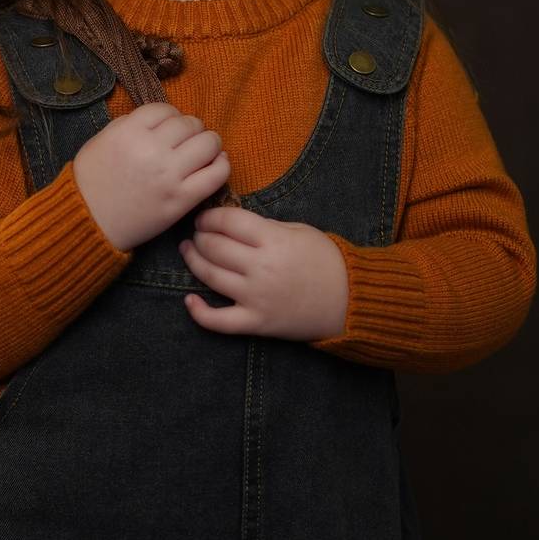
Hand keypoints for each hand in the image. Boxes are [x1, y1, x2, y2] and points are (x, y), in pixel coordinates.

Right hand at [73, 103, 230, 252]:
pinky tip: (216, 163)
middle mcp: (152, 149)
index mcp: (130, 131)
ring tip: (203, 151)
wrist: (89, 222)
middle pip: (190, 124)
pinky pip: (216, 174)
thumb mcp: (102, 140)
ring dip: (209, 143)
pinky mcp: (182, 199)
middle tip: (187, 140)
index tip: (170, 127)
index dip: (171, 116)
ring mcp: (170, 175)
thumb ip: (130, 124)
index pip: (166, 109)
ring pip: (208, 143)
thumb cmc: (92, 181)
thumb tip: (161, 120)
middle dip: (191, 129)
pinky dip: (222, 165)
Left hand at [178, 205, 349, 340]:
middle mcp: (260, 268)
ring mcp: (256, 297)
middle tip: (197, 233)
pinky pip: (219, 321)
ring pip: (210, 277)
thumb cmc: (325, 260)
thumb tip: (232, 223)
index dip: (210, 216)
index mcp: (273, 240)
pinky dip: (199, 313)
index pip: (228, 222)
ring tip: (189, 251)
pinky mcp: (256, 323)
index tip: (204, 217)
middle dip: (200, 236)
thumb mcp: (298, 231)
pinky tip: (189, 300)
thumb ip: (265, 226)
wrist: (349, 301)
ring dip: (193, 261)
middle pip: (214, 247)